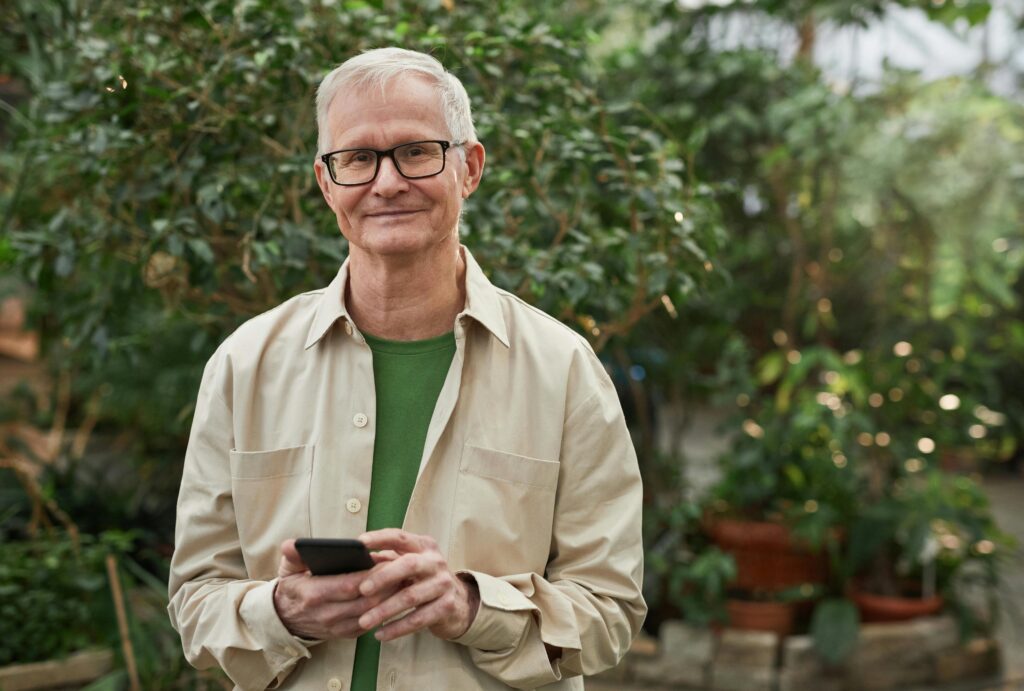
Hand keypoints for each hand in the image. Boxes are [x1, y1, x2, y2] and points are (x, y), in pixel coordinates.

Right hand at [272, 538, 394, 639]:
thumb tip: (290, 544)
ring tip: (403, 579)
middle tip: (403, 568)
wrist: (286, 620)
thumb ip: (293, 555)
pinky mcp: (346, 634)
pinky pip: (370, 623)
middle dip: (387, 585)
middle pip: (366, 600)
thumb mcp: (288, 569)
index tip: (388, 561)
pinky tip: (394, 595)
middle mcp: (326, 614)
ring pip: (372, 613)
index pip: (349, 584)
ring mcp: (337, 627)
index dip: (371, 574)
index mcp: (314, 594)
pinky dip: (384, 609)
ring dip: (390, 598)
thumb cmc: (293, 588)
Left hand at [356, 529, 479, 641]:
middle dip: (383, 577)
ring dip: (384, 610)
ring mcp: (443, 584)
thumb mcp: (408, 565)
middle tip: (362, 590)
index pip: (400, 537)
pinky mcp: (447, 606)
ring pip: (410, 596)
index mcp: (423, 546)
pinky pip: (418, 619)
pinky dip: (397, 628)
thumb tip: (356, 562)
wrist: (459, 602)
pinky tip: (381, 635)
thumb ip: (385, 561)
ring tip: (364, 621)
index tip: (360, 542)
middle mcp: (435, 562)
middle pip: (409, 565)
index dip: (380, 538)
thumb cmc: (423, 580)